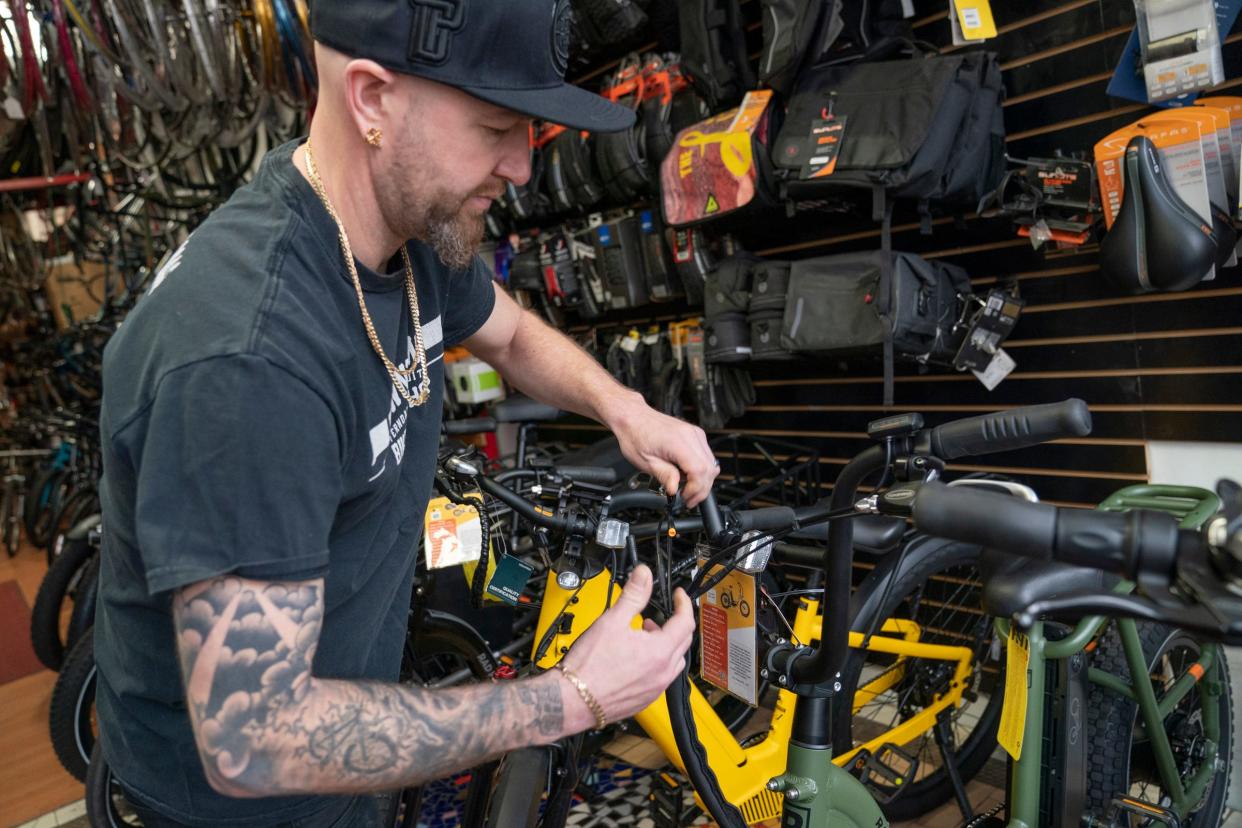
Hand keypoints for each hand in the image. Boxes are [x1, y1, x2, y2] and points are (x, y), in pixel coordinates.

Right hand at [557, 565, 694, 729]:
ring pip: (674, 661)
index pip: (685, 622)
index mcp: (659, 652)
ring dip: (666, 644)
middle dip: (675, 623)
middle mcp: (663, 673)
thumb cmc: (589, 665)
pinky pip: (661, 677)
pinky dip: (657, 663)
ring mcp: (655, 689)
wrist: (573, 699)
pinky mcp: (645, 699)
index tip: (678, 596)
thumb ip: (633, 595)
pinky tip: (636, 658)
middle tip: (660, 614)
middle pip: (684, 642)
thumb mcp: (612, 620)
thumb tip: (643, 575)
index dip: (683, 604)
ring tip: (645, 635)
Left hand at [608, 396, 718, 506]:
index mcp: (678, 442)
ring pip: (711, 464)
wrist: (633, 418)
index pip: (700, 470)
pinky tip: (687, 476)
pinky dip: (701, 471)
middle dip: (701, 489)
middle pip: (709, 469)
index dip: (696, 489)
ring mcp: (695, 434)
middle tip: (688, 499)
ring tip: (687, 490)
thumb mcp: (646, 462)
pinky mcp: (695, 435)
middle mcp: (691, 436)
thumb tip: (675, 490)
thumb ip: (664, 476)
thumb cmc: (635, 435)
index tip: (686, 498)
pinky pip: (706, 457)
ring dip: (702, 481)